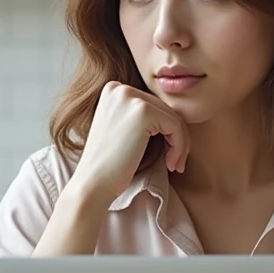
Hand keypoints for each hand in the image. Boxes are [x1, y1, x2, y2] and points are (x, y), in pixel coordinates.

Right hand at [69, 81, 189, 204]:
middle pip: (165, 110)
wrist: (93, 184)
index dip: (166, 131)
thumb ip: (143, 118)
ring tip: (173, 165)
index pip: (154, 106)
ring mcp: (131, 98)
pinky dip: (179, 147)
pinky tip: (170, 164)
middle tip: (175, 162)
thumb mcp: (125, 131)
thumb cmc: (111, 165)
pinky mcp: (143, 112)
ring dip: (180, 144)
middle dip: (176, 138)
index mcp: (114, 90)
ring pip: (174, 118)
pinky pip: (176, 126)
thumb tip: (177, 114)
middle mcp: (120, 88)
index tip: (168, 155)